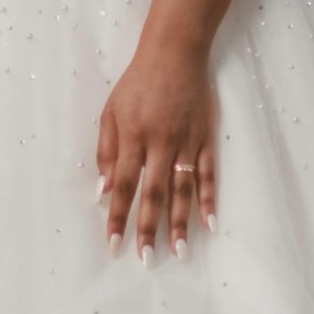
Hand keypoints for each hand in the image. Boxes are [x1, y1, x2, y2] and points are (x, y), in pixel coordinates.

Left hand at [95, 39, 218, 263]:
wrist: (174, 53)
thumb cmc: (137, 83)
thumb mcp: (111, 112)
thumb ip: (107, 151)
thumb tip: (103, 191)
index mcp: (133, 139)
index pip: (123, 187)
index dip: (118, 218)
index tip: (115, 245)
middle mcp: (160, 145)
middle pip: (153, 195)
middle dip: (149, 230)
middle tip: (147, 260)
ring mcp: (186, 143)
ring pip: (182, 190)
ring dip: (180, 223)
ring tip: (179, 252)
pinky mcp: (205, 139)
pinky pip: (208, 174)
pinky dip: (209, 199)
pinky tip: (210, 224)